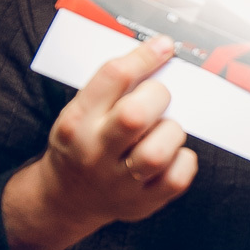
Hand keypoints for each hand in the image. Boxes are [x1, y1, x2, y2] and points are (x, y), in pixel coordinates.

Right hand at [2, 38, 196, 249]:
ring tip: (165, 130)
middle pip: (135, 116)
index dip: (145, 56)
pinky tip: (173, 153)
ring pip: (157, 153)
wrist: (65, 198)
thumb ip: (112, 88)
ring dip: (171, 132)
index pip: (113, 77)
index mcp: (77, 121)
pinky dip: (183, 160)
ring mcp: (118, 182)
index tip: (164, 46)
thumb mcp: (80, 111)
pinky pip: (176, 179)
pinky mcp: (141, 202)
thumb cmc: (80, 145)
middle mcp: (94, 152)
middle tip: (159, 98)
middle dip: (158, 97)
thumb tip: (159, 53)